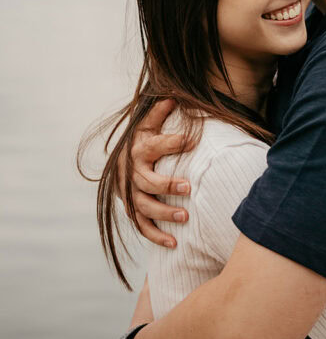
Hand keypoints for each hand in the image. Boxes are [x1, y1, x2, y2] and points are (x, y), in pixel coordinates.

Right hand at [120, 98, 194, 247]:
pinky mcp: (132, 210)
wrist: (122, 161)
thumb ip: (160, 113)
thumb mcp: (149, 124)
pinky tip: (174, 243)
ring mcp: (130, 194)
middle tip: (189, 187)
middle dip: (167, 185)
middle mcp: (131, 174)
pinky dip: (156, 236)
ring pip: (143, 207)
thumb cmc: (143, 140)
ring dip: (163, 213)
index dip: (171, 143)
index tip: (191, 140)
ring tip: (186, 217)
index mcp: (138, 150)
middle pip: (146, 182)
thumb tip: (173, 95)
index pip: (153, 146)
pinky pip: (142, 226)